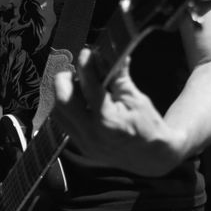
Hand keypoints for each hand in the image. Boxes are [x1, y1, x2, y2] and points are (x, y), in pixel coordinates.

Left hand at [53, 48, 187, 176]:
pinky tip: (79, 102)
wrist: (152, 157)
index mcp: (108, 121)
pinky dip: (67, 109)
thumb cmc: (148, 127)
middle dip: (65, 81)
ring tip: (78, 87)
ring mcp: (84, 144)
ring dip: (63, 95)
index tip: (87, 54)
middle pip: (62, 101)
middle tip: (76, 72)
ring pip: (58, 113)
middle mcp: (91, 134)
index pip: (89, 87)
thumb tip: (110, 56)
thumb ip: (119, 77)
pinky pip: (64, 124)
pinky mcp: (81, 147)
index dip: (86, 66)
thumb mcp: (137, 99)